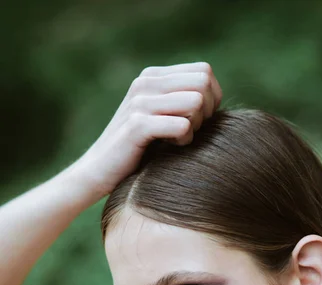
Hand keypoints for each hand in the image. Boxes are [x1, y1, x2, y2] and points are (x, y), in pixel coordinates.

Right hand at [73, 62, 222, 197]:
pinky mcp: (137, 126)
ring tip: (180, 140)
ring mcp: (140, 102)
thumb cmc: (138, 149)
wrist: (99, 171)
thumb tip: (216, 97)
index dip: (212, 98)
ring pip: (196, 102)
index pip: (204, 71)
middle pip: (203, 83)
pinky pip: (182, 126)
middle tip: (193, 131)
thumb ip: (182, 101)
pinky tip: (171, 148)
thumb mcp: (160, 117)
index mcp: (153, 76)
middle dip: (207, 111)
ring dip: (196, 126)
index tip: (199, 121)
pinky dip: (184, 141)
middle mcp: (146, 82)